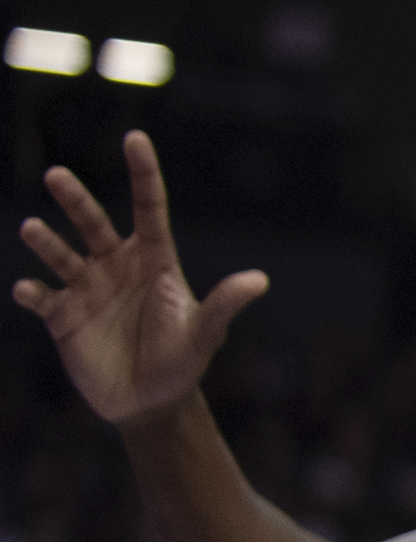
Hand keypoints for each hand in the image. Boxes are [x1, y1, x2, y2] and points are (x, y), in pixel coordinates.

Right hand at [16, 133, 268, 426]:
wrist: (150, 403)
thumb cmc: (182, 362)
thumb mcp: (204, 334)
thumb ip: (224, 305)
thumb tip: (259, 281)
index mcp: (153, 260)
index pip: (148, 208)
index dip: (143, 174)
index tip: (135, 138)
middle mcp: (116, 266)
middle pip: (93, 223)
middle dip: (75, 199)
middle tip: (57, 175)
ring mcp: (86, 288)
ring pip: (61, 254)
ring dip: (46, 242)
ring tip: (32, 229)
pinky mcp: (61, 315)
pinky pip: (42, 296)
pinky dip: (33, 292)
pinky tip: (30, 291)